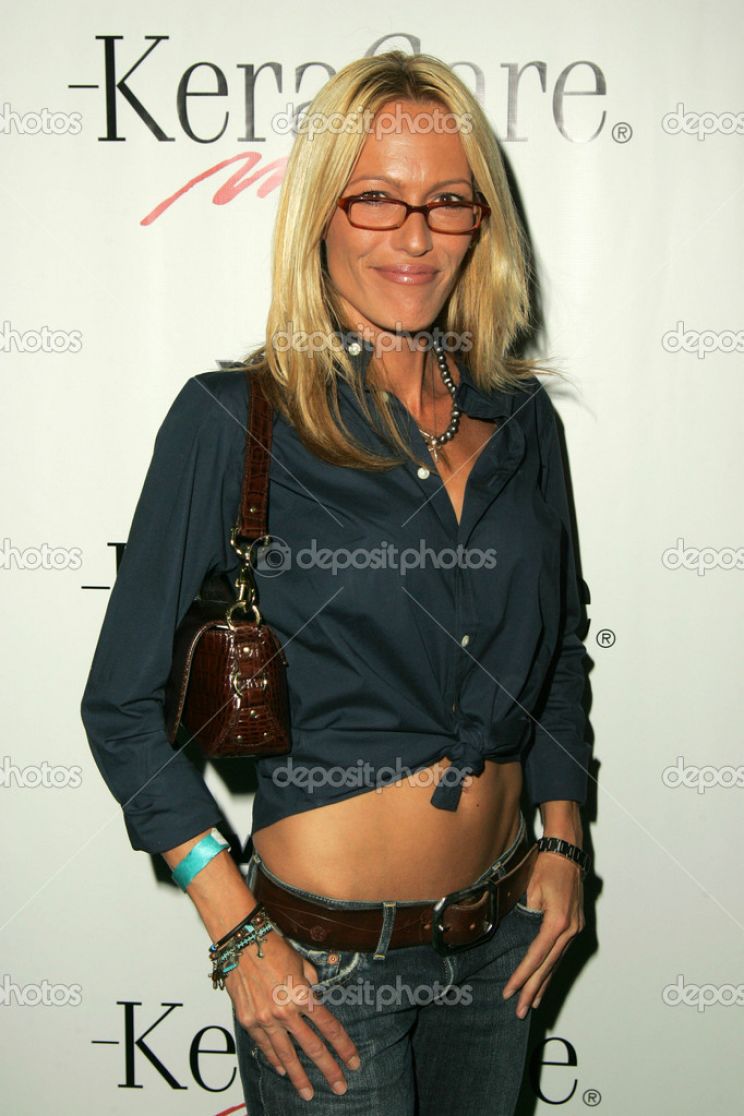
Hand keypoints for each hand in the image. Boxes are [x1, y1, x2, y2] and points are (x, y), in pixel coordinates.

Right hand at [226, 928, 361, 1100]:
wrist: (241, 941)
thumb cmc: (273, 946)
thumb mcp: (301, 962)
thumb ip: (310, 982)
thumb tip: (314, 993)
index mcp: (303, 996)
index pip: (329, 1028)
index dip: (344, 1047)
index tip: (353, 1061)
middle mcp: (286, 1012)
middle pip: (312, 1048)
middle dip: (328, 1070)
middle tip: (340, 1087)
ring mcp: (265, 1019)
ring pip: (286, 1055)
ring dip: (299, 1076)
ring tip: (309, 1093)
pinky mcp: (248, 1020)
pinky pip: (264, 1046)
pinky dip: (274, 1059)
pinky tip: (282, 1070)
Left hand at [502, 852, 584, 1017]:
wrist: (567, 853)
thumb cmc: (546, 867)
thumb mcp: (530, 889)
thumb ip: (525, 915)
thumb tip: (516, 936)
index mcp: (557, 922)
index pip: (536, 956)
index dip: (522, 976)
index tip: (510, 991)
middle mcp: (569, 930)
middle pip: (548, 966)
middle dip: (532, 989)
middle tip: (520, 1010)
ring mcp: (575, 929)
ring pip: (556, 963)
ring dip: (543, 984)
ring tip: (532, 1003)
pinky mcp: (574, 926)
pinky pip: (560, 953)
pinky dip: (551, 968)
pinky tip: (545, 981)